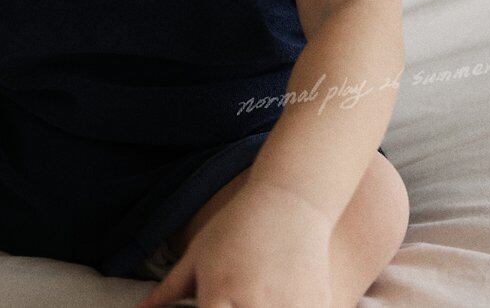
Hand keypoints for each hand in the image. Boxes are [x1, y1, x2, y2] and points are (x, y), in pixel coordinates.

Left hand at [134, 178, 333, 307]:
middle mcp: (254, 305)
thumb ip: (167, 290)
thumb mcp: (199, 253)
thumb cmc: (239, 224)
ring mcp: (290, 307)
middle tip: (233, 303)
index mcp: (220, 295)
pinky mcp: (318, 306)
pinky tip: (280, 300)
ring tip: (254, 299)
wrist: (292, 197)